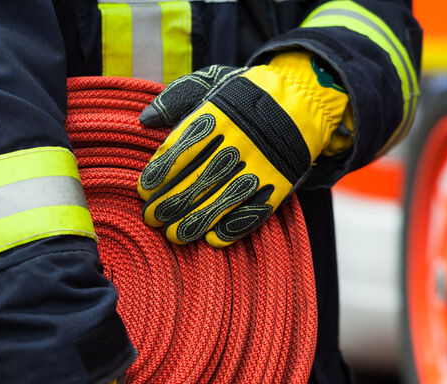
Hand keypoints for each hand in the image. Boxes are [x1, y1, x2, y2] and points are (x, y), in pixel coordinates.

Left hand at [138, 52, 350, 246]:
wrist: (302, 99)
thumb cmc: (244, 95)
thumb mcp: (211, 82)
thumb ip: (176, 98)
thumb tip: (145, 120)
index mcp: (218, 115)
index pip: (182, 149)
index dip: (160, 173)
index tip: (144, 191)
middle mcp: (239, 141)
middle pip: (200, 178)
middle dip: (172, 202)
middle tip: (152, 219)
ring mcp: (261, 164)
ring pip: (224, 199)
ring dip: (197, 221)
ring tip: (174, 235)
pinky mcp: (280, 183)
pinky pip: (256, 210)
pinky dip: (235, 227)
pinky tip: (213, 238)